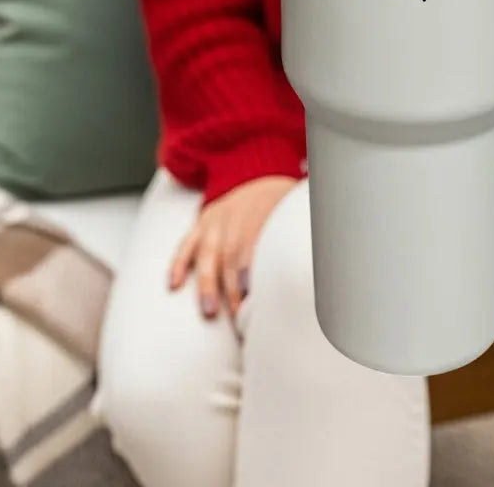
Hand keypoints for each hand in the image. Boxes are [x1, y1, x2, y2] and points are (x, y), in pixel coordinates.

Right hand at [168, 175, 297, 319]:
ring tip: (209, 311)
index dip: (250, 266)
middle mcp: (236, 212)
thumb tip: (319, 265)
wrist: (260, 177)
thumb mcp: (295, 209)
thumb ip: (296, 233)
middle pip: (231, 252)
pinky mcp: (201, 223)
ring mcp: (216, 218)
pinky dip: (178, 264)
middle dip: (234, 287)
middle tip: (240, 317)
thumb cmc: (283, 206)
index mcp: (264, 207)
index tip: (252, 294)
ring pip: (208, 252)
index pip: (254, 239)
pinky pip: (186, 244)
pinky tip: (174, 284)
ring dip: (208, 283)